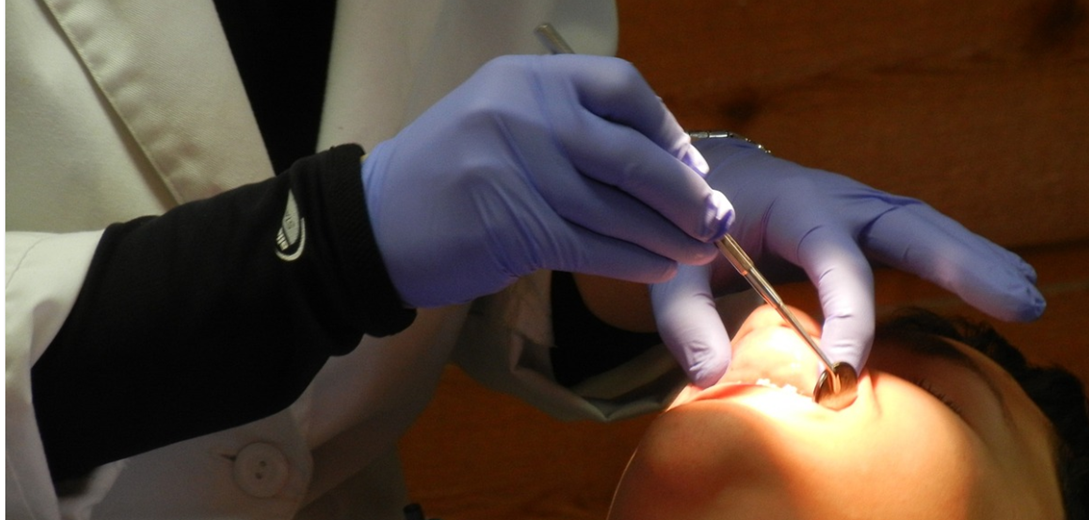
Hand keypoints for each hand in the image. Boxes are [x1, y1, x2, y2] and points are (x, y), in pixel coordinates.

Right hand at [362, 55, 732, 307]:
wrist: (372, 223)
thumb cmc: (448, 173)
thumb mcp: (501, 119)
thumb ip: (569, 126)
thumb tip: (664, 161)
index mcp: (526, 77)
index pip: (621, 87)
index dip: (667, 130)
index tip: (691, 166)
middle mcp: (524, 114)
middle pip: (631, 155)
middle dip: (684, 194)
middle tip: (716, 220)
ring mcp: (517, 170)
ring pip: (618, 209)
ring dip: (667, 236)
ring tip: (697, 252)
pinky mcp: (514, 228)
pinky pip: (594, 246)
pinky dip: (633, 261)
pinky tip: (657, 270)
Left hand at [651, 137, 1044, 386]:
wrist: (706, 180)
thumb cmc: (692, 227)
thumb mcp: (674, 269)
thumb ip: (686, 320)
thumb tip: (710, 378)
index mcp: (793, 205)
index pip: (833, 259)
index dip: (847, 314)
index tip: (845, 369)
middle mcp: (838, 199)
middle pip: (909, 225)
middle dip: (963, 262)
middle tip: (1018, 302)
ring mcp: (861, 207)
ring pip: (928, 228)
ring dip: (981, 261)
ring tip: (1030, 300)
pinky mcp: (872, 224)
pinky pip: (924, 239)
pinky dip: (967, 260)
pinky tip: (1009, 286)